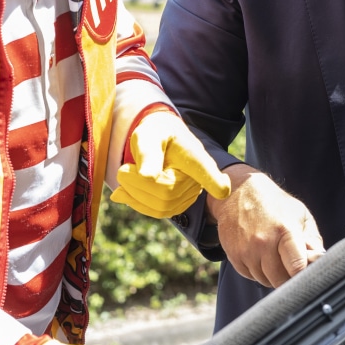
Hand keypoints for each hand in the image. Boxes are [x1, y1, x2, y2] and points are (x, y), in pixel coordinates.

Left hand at [112, 110, 231, 218]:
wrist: (158, 139)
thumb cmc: (155, 133)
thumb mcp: (149, 136)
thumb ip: (148, 152)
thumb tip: (147, 176)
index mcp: (196, 158)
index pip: (207, 173)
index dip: (215, 182)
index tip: (222, 190)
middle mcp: (199, 178)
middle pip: (167, 194)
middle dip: (138, 185)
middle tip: (121, 169)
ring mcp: (190, 194)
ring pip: (161, 207)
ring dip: (135, 195)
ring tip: (123, 176)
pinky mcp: (179, 203)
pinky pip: (158, 211)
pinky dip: (137, 203)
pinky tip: (123, 193)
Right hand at [210, 166, 324, 287]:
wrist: (238, 192)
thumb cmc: (274, 204)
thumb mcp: (300, 215)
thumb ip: (313, 240)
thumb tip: (318, 262)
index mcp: (285, 230)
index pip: (297, 268)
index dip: (305, 275)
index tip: (307, 273)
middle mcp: (263, 242)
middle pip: (281, 281)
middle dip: (289, 277)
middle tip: (292, 265)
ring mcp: (246, 251)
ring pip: (265, 281)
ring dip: (273, 275)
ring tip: (274, 255)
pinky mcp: (234, 256)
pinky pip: (251, 276)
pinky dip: (258, 271)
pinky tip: (260, 254)